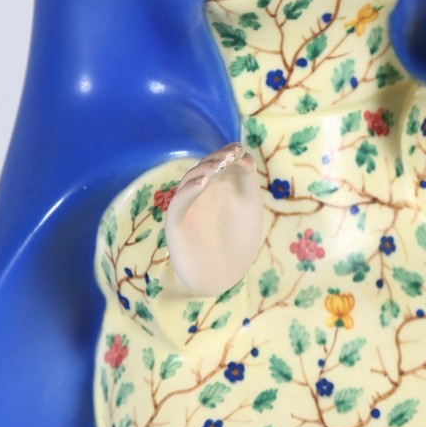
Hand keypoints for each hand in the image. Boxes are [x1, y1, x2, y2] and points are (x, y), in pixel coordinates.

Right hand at [165, 143, 263, 296]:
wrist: (221, 276)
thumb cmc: (236, 243)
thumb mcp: (248, 208)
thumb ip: (247, 182)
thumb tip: (245, 157)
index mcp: (218, 186)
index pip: (220, 163)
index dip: (228, 153)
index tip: (240, 149)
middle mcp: (200, 192)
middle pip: (205, 168)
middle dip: (217, 159)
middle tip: (232, 154)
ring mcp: (188, 205)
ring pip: (191, 180)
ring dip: (205, 171)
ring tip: (220, 166)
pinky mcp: (177, 221)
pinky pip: (180, 201)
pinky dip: (190, 190)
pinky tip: (204, 183)